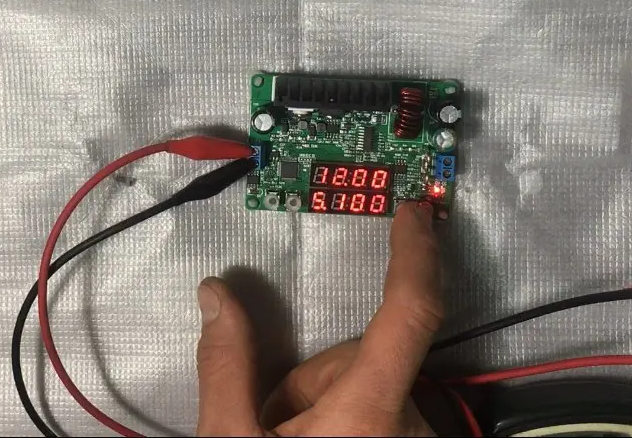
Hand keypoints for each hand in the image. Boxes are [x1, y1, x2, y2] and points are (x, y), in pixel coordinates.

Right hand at [196, 201, 441, 435]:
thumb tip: (217, 297)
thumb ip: (226, 368)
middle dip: (316, 378)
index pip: (410, 311)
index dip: (414, 253)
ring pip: (371, 389)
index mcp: (370, 410)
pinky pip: (381, 416)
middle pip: (364, 360)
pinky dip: (350, 421)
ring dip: (331, 403)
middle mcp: (410, 423)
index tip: (412, 215)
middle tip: (274, 418)